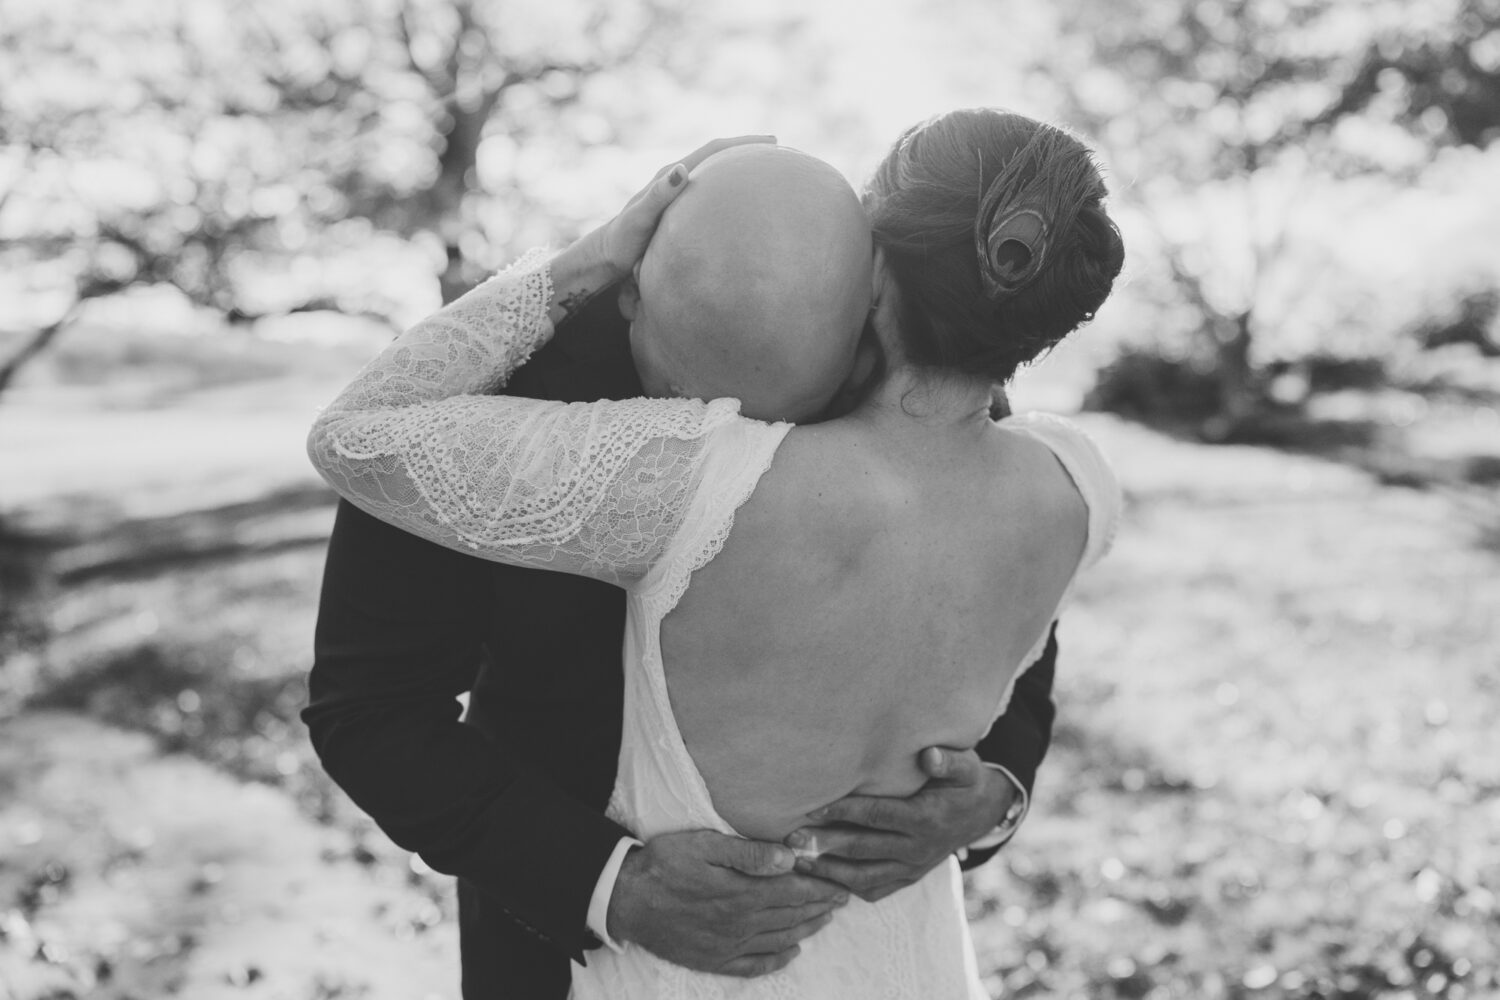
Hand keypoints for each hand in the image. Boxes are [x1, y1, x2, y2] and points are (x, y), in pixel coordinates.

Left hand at [588, 135, 776, 277]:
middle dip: (747, 149)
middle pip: (717, 155)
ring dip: (738, 166)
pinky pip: (710, 191)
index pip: (713, 150)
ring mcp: (677, 192)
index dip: (742, 144)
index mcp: (670, 176)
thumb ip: (659, 195)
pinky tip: (739, 198)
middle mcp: (675, 179)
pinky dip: (728, 187)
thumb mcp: (640, 219)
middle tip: (779, 151)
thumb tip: (683, 170)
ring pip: (714, 171)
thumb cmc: (624, 240)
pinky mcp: (678, 206)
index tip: (772, 142)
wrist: (608, 254)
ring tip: (766, 169)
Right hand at [607, 829, 847, 977]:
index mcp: (742, 894)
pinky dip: (776, 960)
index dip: (820, 890)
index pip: (793, 893)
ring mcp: (727, 946)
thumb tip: (789, 858)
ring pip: (778, 941)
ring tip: (824, 921)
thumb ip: (748, 853)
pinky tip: (790, 953)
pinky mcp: (713, 960)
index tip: (841, 886)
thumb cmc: (664, 864)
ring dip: (805, 931)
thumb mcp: (704, 845)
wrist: (626, 898)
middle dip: (820, 908)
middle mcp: (740, 925)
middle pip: (791, 917)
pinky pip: (753, 966)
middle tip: (841, 901)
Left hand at [784, 747, 1013, 902]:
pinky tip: (820, 877)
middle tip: (791, 841)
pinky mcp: (908, 879)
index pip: (877, 816)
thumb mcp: (967, 767)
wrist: (981, 815)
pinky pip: (874, 890)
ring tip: (796, 862)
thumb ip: (949, 761)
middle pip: (863, 849)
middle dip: (824, 845)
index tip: (813, 808)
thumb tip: (929, 756)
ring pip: (864, 876)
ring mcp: (912, 868)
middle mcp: (917, 848)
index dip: (844, 812)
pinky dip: (845, 887)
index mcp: (926, 818)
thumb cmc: (965, 783)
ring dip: (828, 871)